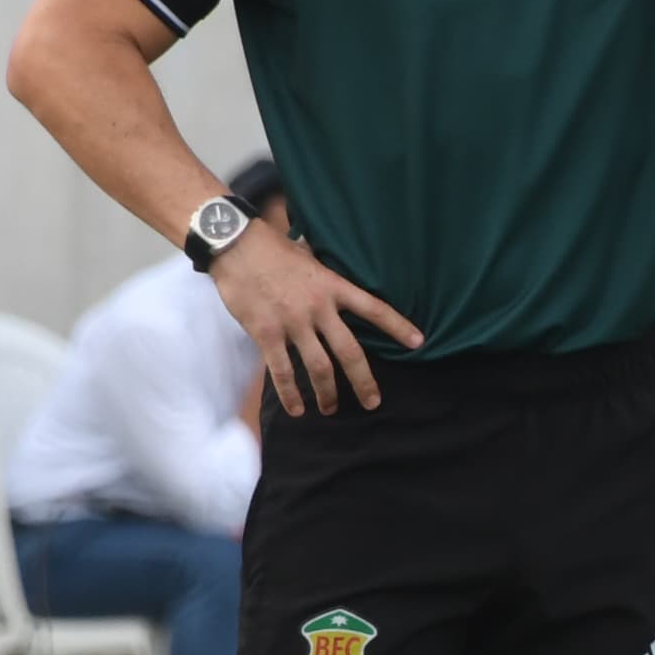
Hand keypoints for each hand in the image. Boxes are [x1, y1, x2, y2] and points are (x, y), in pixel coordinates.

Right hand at [209, 230, 419, 416]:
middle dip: (364, 381)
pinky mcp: (266, 334)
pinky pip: (283, 371)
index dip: (398, 326)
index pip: (373, 308)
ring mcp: (292, 323)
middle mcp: (318, 307)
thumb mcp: (309, 256)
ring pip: (319, 367)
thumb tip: (333, 283)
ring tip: (331, 408)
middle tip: (372, 401)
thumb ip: (325, 275)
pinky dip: (291, 394)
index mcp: (332, 286)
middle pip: (350, 352)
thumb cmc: (272, 249)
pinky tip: (297, 409)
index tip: (418, 342)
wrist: (236, 245)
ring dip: (327, 393)